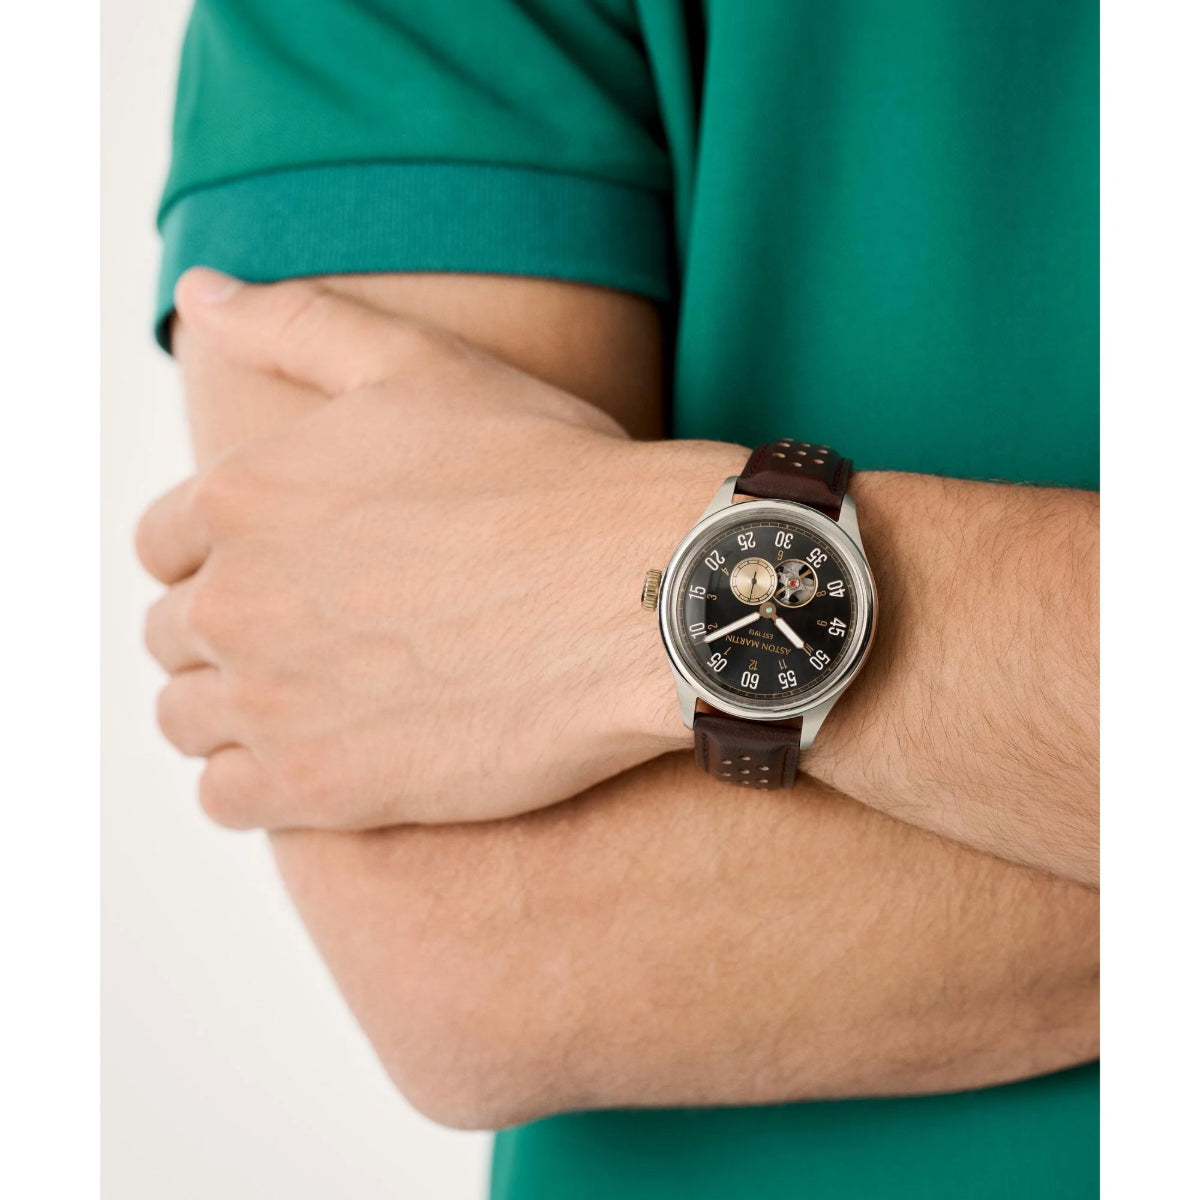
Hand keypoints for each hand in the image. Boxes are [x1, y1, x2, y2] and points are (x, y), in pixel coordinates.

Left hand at [138, 270, 724, 828]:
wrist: (640, 593)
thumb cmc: (547, 475)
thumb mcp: (419, 365)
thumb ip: (296, 324)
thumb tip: (200, 292)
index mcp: (243, 496)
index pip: (164, 543)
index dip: (218, 556)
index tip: (284, 571)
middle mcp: (235, 600)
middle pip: (176, 634)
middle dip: (231, 633)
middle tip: (318, 636)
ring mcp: (272, 701)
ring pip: (189, 719)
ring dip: (234, 710)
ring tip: (317, 700)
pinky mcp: (320, 787)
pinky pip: (228, 798)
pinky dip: (255, 783)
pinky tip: (320, 760)